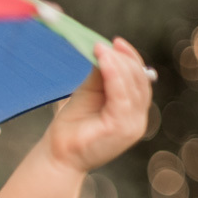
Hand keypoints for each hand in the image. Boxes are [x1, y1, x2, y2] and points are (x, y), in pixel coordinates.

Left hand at [44, 37, 152, 173]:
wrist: (57, 155)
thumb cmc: (71, 127)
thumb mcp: (89, 94)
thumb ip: (101, 76)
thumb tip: (107, 51)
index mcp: (132, 111)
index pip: (140, 80)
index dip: (131, 59)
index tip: (116, 42)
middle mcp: (137, 119)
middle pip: (140, 81)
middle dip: (124, 59)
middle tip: (105, 45)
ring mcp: (132, 125)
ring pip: (133, 86)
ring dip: (117, 64)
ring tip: (101, 50)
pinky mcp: (121, 127)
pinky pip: (122, 96)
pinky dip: (114, 75)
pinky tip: (104, 61)